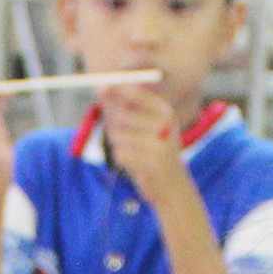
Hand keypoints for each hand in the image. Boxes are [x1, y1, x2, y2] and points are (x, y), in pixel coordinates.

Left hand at [96, 82, 188, 200]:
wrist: (172, 185)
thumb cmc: (153, 151)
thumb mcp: (147, 126)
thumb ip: (127, 107)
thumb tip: (102, 88)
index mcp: (166, 112)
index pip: (138, 94)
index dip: (117, 89)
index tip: (100, 87)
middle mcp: (165, 125)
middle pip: (123, 114)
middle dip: (111, 118)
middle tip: (108, 122)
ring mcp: (159, 145)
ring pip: (118, 134)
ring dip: (117, 142)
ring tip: (130, 149)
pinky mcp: (150, 164)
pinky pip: (120, 153)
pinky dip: (121, 157)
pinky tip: (133, 163)